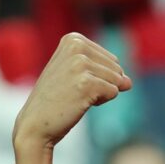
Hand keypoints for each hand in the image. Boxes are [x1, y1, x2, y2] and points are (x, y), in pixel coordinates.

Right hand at [12, 33, 130, 163]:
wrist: (35, 124)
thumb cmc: (56, 100)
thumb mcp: (76, 73)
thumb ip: (106, 71)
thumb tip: (129, 82)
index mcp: (73, 39)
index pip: (111, 59)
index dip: (97, 76)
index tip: (72, 82)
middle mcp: (76, 46)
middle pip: (116, 68)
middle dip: (101, 84)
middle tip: (73, 92)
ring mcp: (80, 64)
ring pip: (117, 80)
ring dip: (100, 94)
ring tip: (75, 97)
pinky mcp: (86, 83)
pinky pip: (114, 92)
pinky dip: (101, 102)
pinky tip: (79, 103)